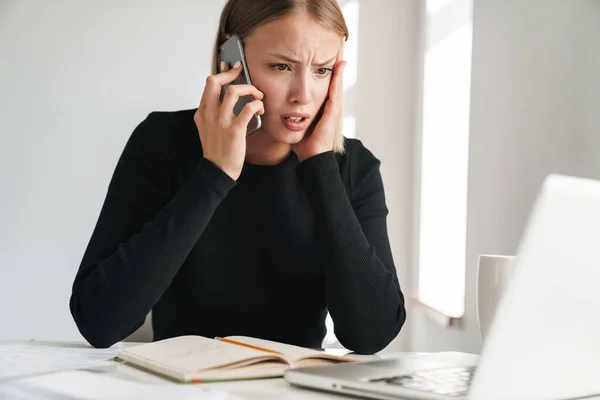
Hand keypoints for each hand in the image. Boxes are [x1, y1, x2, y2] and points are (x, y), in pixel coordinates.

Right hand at [194, 62, 264, 179]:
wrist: (218, 170)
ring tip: (257, 96)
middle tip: (243, 75)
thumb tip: (225, 101)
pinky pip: (248, 108)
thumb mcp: (207, 128)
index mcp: (202, 112)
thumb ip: (212, 114)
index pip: (209, 84)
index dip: (223, 75)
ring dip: (249, 89)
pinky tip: (260, 108)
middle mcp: (209, 114)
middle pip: (215, 82)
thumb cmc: (216, 151)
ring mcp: (221, 121)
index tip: (233, 71)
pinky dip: (257, 104)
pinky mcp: (235, 129)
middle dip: (232, 74)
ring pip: (233, 91)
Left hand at [293, 39, 345, 161]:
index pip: (323, 81)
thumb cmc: (303, 142)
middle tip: (337, 41)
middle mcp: (329, 104)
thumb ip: (290, 112)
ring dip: (339, 63)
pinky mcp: (333, 111)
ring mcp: (333, 107)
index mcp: (321, 105)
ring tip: (340, 46)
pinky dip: (338, 76)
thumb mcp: (295, 122)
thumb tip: (278, 106)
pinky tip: (339, 64)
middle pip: (333, 77)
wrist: (311, 156)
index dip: (323, 66)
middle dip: (335, 59)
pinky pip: (336, 90)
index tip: (322, 50)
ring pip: (336, 80)